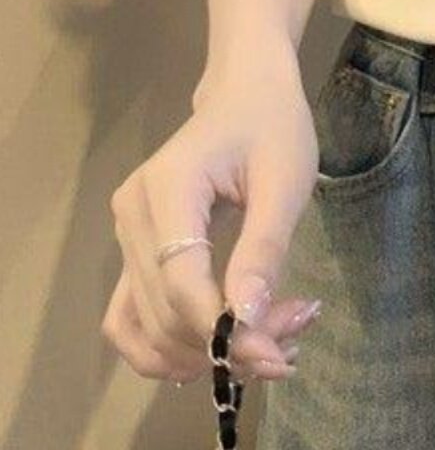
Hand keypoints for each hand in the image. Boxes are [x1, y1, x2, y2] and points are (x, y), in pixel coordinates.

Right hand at [103, 50, 320, 384]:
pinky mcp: (133, 253)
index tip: (279, 356)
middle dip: (228, 343)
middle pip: (165, 312)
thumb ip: (264, 248)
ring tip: (270, 345)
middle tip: (293, 341)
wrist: (245, 93)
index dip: (225, 330)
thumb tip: (247, 320)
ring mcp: (125, 236)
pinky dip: (172, 347)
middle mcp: (132, 216)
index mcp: (167, 189)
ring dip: (203, 354)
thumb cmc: (272, 127)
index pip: (181, 282)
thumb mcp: (285, 181)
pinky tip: (223, 349)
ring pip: (145, 327)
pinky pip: (132, 319)